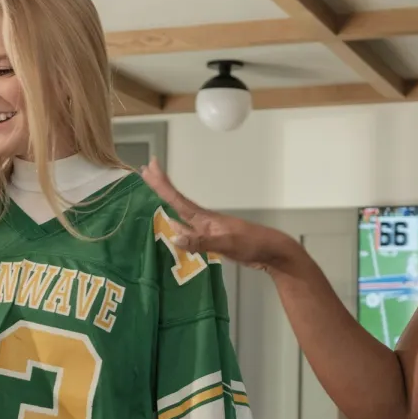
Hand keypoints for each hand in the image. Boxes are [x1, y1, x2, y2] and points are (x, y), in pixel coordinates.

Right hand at [139, 161, 298, 271]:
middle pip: (177, 200)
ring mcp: (208, 229)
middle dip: (161, 186)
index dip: (162, 184)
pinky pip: (189, 229)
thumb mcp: (225, 243)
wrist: (270, 251)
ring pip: (182, 213)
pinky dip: (178, 225)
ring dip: (168, 202)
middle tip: (147, 170)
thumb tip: (173, 235)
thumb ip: (200, 241)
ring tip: (156, 192)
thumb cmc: (251, 244)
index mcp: (204, 219)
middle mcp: (203, 220)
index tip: (150, 167)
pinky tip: (174, 228)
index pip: (177, 199)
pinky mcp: (212, 239)